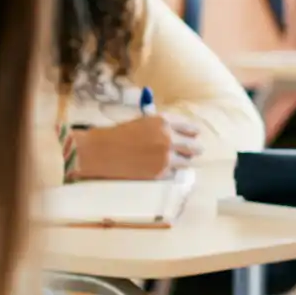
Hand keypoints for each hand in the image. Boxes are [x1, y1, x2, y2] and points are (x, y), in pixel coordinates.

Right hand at [71, 113, 202, 180]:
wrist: (101, 151)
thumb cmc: (119, 134)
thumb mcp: (144, 121)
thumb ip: (164, 125)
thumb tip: (184, 131)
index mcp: (165, 121)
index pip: (191, 128)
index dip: (192, 133)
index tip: (193, 136)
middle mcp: (169, 138)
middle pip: (195, 146)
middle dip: (194, 149)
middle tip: (193, 151)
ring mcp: (166, 157)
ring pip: (187, 161)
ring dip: (183, 160)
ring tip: (175, 159)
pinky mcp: (160, 172)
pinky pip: (174, 172)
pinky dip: (170, 170)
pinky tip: (159, 167)